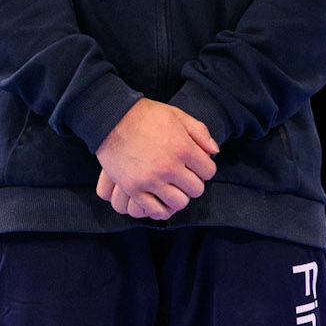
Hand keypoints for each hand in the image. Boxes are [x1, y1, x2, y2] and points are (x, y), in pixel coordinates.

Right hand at [94, 99, 217, 219]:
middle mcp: (169, 167)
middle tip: (184, 177)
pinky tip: (159, 200)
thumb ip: (200, 133)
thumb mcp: (177, 115)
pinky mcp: (134, 188)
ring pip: (178, 203)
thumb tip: (215, 152)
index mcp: (183, 148)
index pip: (208, 171)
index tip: (196, 166)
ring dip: (178, 197)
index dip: (204, 169)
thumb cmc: (146, 115)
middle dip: (193, 184)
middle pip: (196, 190)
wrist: (111, 118)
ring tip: (172, 188)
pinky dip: (161, 209)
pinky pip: (155, 210)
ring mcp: (151, 180)